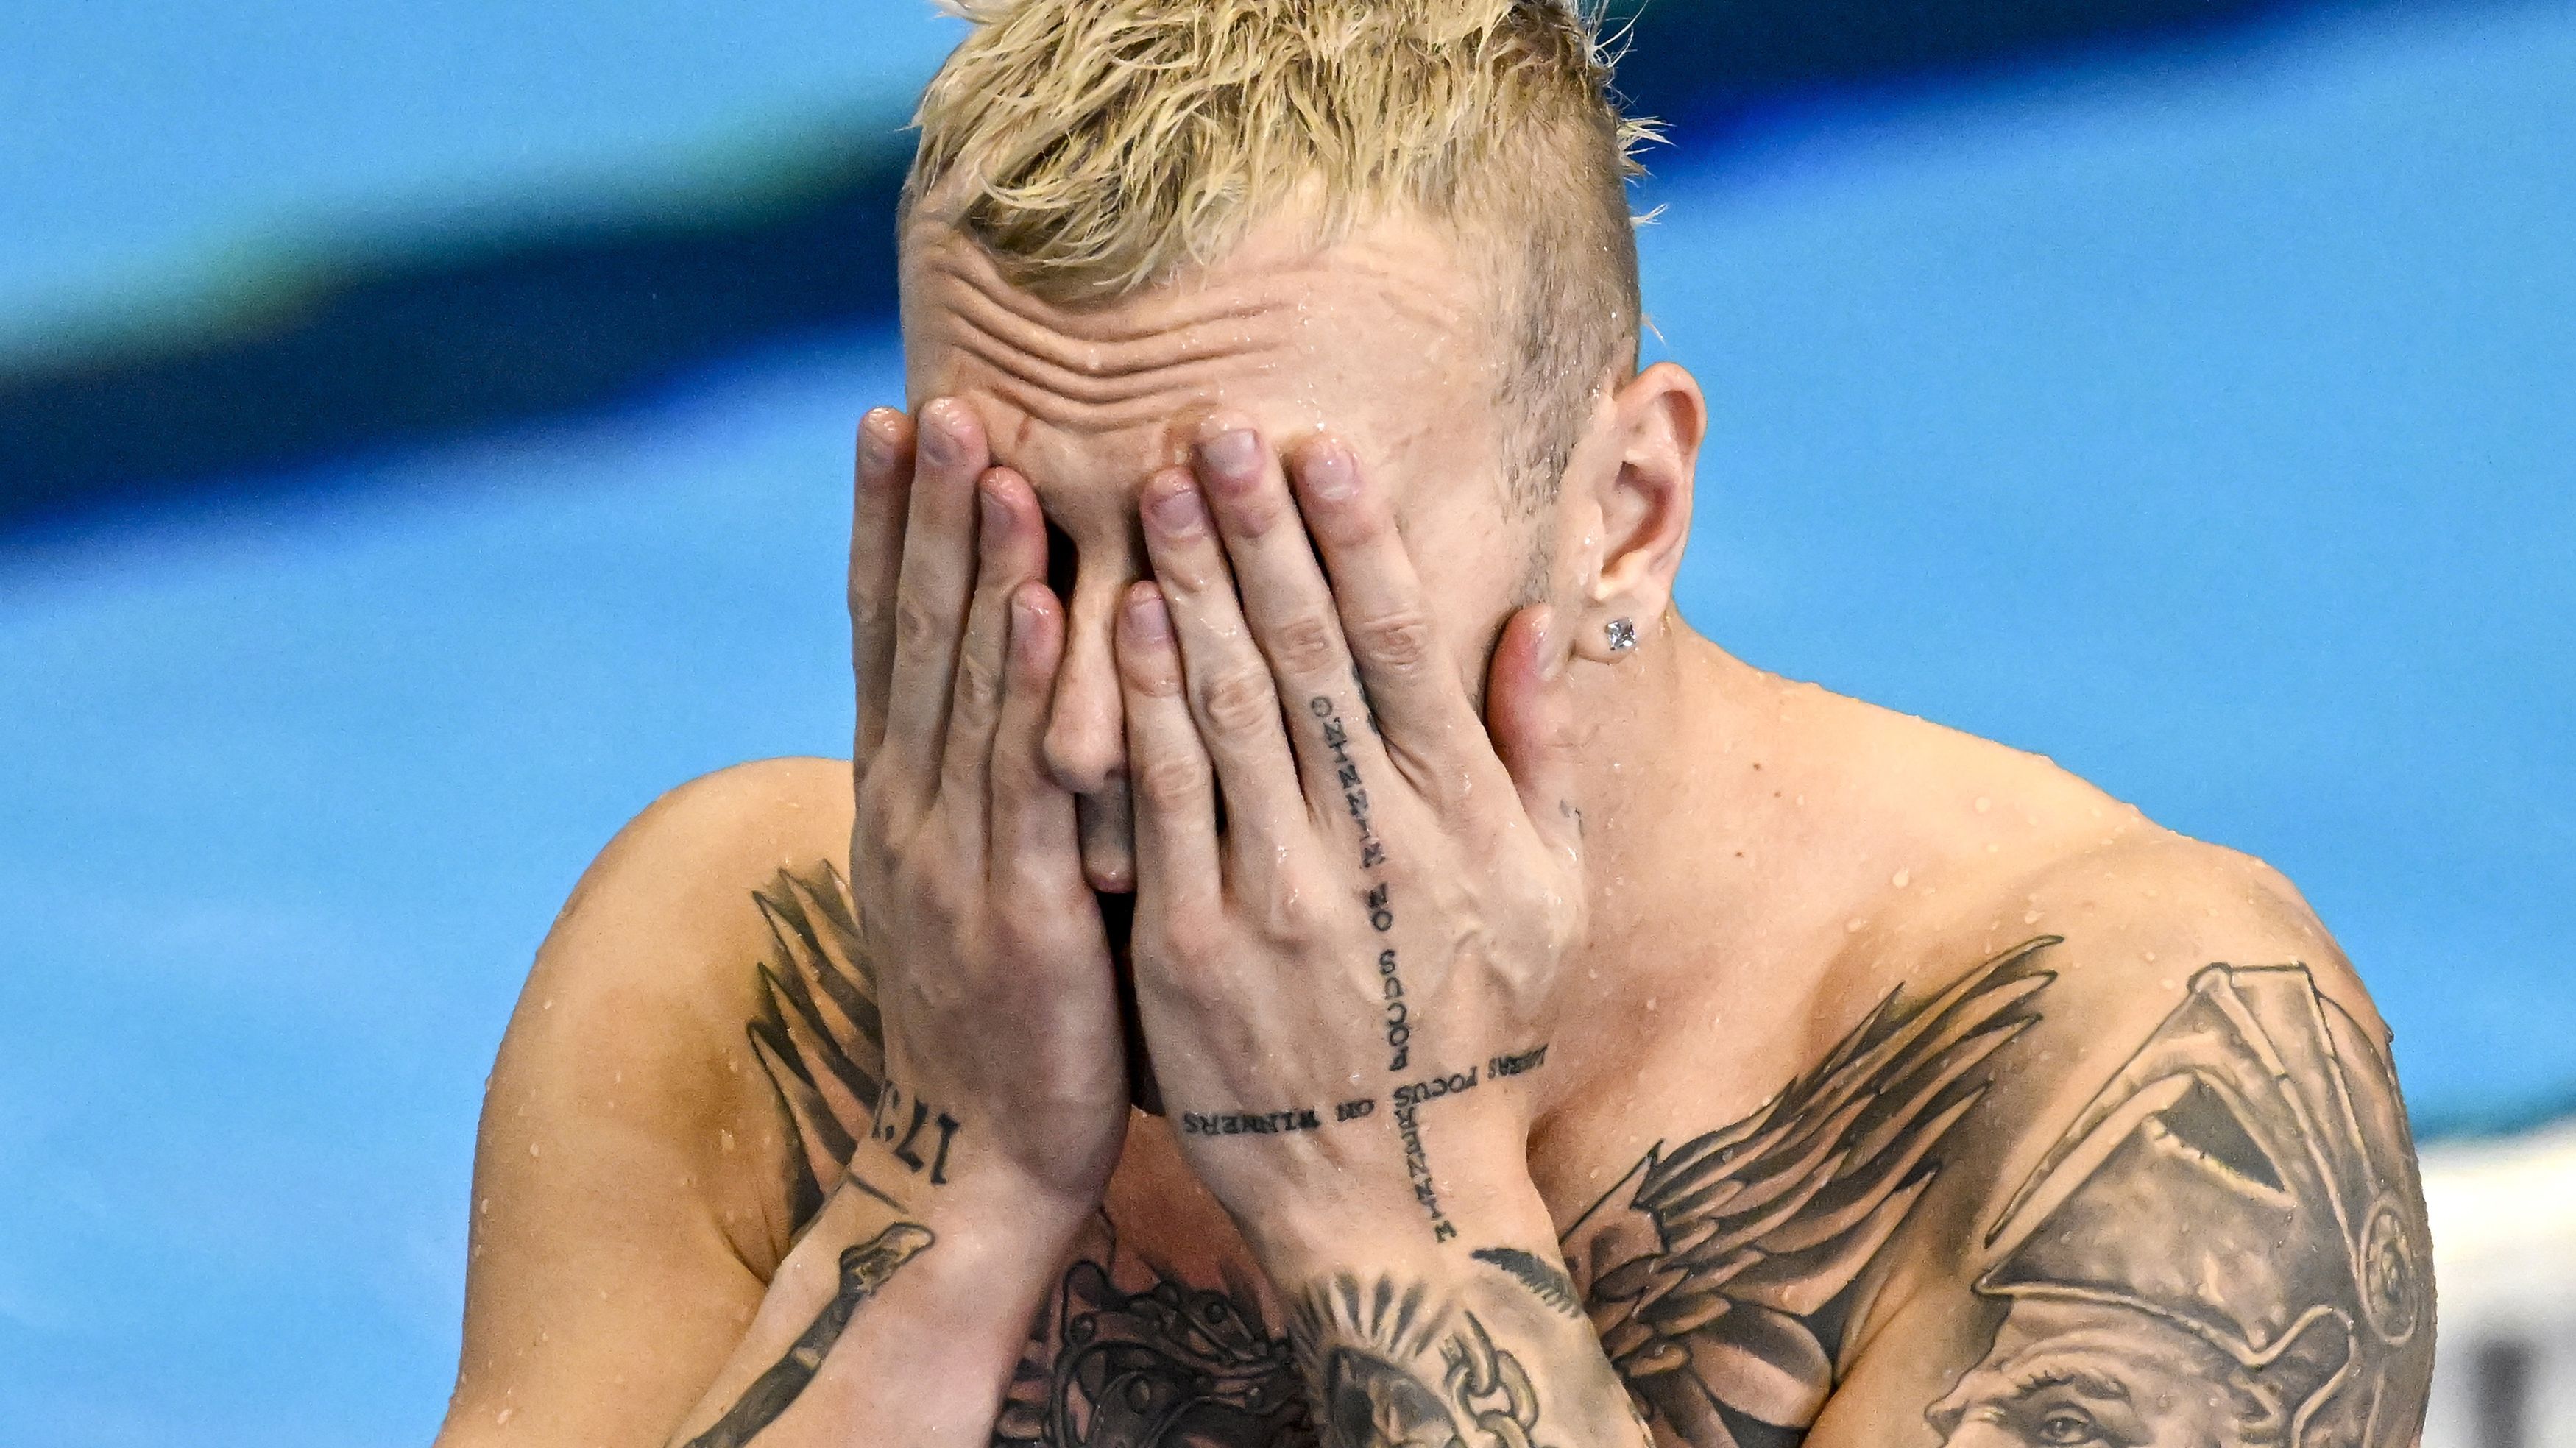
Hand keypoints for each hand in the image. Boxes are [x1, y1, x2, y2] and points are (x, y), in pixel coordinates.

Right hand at [845, 400, 1127, 1224]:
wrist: (979, 1160)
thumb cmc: (1006, 1013)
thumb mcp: (972, 879)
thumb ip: (982, 781)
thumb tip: (1006, 682)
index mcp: (900, 798)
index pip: (885, 634)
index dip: (884, 524)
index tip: (894, 417)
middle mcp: (910, 811)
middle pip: (911, 635)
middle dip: (922, 510)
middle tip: (939, 395)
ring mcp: (954, 859)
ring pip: (958, 687)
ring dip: (969, 563)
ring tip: (984, 455)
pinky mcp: (1016, 912)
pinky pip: (1021, 779)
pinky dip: (1020, 683)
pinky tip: (1034, 601)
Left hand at [1111, 415, 1584, 1265]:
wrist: (1390, 1199)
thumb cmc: (1472, 1035)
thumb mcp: (1550, 902)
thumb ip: (1543, 759)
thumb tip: (1535, 626)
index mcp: (1460, 821)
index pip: (1400, 648)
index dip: (1356, 538)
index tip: (1320, 445)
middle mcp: (1374, 844)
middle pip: (1304, 656)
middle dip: (1258, 530)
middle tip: (1214, 422)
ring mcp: (1279, 896)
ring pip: (1226, 710)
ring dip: (1189, 584)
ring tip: (1149, 485)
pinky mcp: (1194, 951)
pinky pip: (1159, 805)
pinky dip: (1140, 706)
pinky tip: (1115, 621)